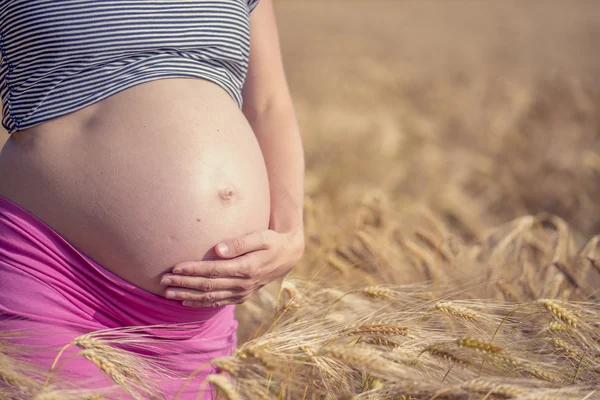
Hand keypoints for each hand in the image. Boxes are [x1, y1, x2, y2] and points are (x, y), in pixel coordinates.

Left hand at [160, 229, 303, 306]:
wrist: (287, 257)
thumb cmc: (272, 241)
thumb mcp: (261, 237)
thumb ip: (240, 243)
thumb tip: (217, 249)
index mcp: (246, 269)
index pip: (214, 271)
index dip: (193, 269)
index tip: (175, 266)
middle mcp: (242, 284)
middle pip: (208, 286)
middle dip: (184, 283)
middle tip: (163, 281)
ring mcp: (241, 293)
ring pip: (210, 297)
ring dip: (187, 295)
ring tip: (167, 293)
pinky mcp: (241, 297)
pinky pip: (217, 302)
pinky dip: (200, 303)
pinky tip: (185, 301)